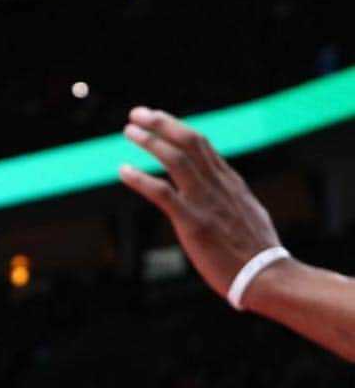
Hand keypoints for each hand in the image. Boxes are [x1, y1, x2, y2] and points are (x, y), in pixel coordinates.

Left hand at [118, 107, 283, 299]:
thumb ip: (232, 202)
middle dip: (161, 123)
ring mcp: (205, 201)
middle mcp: (218, 184)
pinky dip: (140, 179)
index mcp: (230, 182)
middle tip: (137, 113)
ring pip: (176, 159)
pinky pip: (162, 192)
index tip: (158, 121)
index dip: (177, 130)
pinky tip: (122, 170)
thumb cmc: (256, 253)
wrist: (264, 274)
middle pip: (189, 141)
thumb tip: (224, 199)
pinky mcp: (193, 222)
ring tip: (128, 131)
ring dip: (149, 141)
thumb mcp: (247, 216)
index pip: (202, 146)